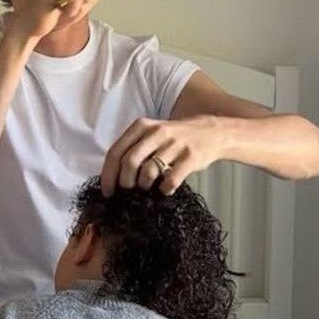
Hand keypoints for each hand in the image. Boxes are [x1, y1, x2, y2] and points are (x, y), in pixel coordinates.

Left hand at [100, 115, 224, 196]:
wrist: (210, 132)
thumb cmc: (174, 138)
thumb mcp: (151, 133)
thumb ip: (133, 147)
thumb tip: (112, 175)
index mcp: (141, 126)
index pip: (116, 151)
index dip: (108, 175)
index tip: (107, 191)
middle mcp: (156, 132)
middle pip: (129, 162)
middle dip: (124, 182)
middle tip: (127, 192)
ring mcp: (174, 144)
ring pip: (148, 171)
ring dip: (144, 185)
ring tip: (147, 187)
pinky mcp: (190, 157)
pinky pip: (171, 179)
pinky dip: (164, 189)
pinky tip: (165, 189)